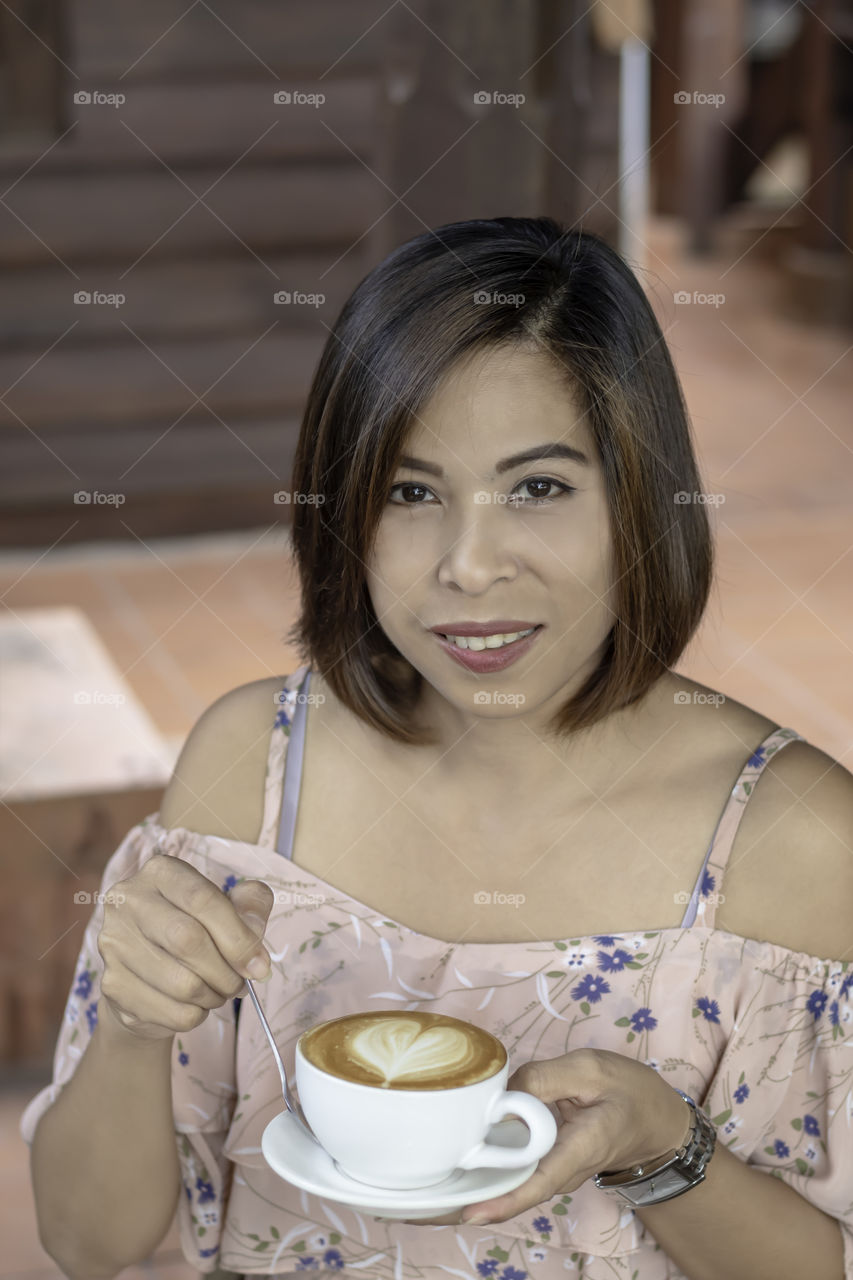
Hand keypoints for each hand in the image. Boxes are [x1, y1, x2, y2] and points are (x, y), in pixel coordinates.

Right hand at [97, 854, 273, 1041]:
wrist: (149, 971)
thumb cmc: (196, 929)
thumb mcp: (231, 907)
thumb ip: (251, 907)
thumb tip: (255, 937)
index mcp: (161, 872)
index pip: (202, 899)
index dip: (238, 936)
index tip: (259, 965)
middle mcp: (128, 901)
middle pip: (187, 940)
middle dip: (226, 970)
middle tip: (240, 983)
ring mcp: (114, 944)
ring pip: (181, 983)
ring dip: (213, 996)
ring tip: (219, 991)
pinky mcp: (112, 985)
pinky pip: (170, 1011)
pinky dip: (195, 1015)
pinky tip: (194, 1004)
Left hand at [406, 1048, 690, 1225]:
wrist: (656, 1122)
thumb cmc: (629, 1093)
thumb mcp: (592, 1069)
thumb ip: (547, 1078)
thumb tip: (503, 1096)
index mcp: (579, 1148)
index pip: (538, 1182)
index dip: (503, 1200)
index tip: (469, 1212)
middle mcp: (562, 1170)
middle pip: (513, 1192)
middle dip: (468, 1201)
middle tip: (413, 1207)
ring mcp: (553, 1169)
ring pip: (509, 1184)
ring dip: (469, 1190)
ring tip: (416, 1197)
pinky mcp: (545, 1160)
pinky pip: (512, 1172)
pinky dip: (482, 1175)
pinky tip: (448, 1173)